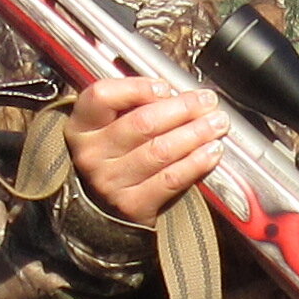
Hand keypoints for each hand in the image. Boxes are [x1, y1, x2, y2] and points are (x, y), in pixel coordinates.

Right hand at [66, 74, 220, 223]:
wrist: (103, 210)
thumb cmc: (114, 158)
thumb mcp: (109, 127)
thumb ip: (133, 106)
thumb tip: (177, 94)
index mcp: (82, 127)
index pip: (102, 96)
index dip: (137, 88)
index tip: (165, 88)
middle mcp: (91, 154)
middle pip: (142, 123)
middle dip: (182, 109)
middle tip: (207, 102)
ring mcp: (110, 181)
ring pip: (161, 150)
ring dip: (195, 134)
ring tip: (217, 124)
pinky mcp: (132, 205)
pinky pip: (171, 179)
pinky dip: (196, 163)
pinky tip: (212, 152)